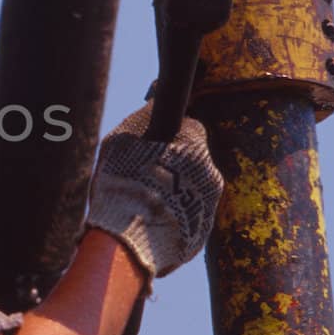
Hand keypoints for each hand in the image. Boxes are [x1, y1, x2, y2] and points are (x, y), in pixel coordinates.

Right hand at [84, 104, 223, 279]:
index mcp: (195, 142)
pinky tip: (147, 223)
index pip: (187, 128)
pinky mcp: (201, 234)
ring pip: (188, 192)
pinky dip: (170, 219)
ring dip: (171, 194)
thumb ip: (145, 116)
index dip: (165, 137)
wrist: (131, 239)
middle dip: (171, 168)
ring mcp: (209, 205)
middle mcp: (210, 171)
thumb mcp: (123, 138)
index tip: (146, 147)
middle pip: (190, 162)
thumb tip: (157, 95)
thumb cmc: (123, 182)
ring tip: (140, 205)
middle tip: (139, 177)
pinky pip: (185, 219)